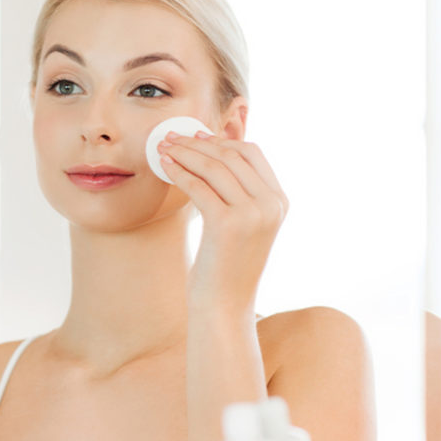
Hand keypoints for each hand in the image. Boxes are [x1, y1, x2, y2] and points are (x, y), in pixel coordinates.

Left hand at [158, 131, 287, 312]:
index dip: (221, 140)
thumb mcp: (243, 225)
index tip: (195, 135)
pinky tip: (163, 167)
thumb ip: (239, 193)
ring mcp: (252, 214)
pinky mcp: (227, 224)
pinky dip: (178, 172)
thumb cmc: (226, 264)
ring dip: (183, 153)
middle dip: (197, 142)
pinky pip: (198, 186)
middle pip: (231, 155)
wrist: (224, 304)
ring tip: (162, 148)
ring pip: (213, 167)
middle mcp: (271, 204)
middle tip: (170, 137)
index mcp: (279, 201)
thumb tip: (211, 155)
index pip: (252, 154)